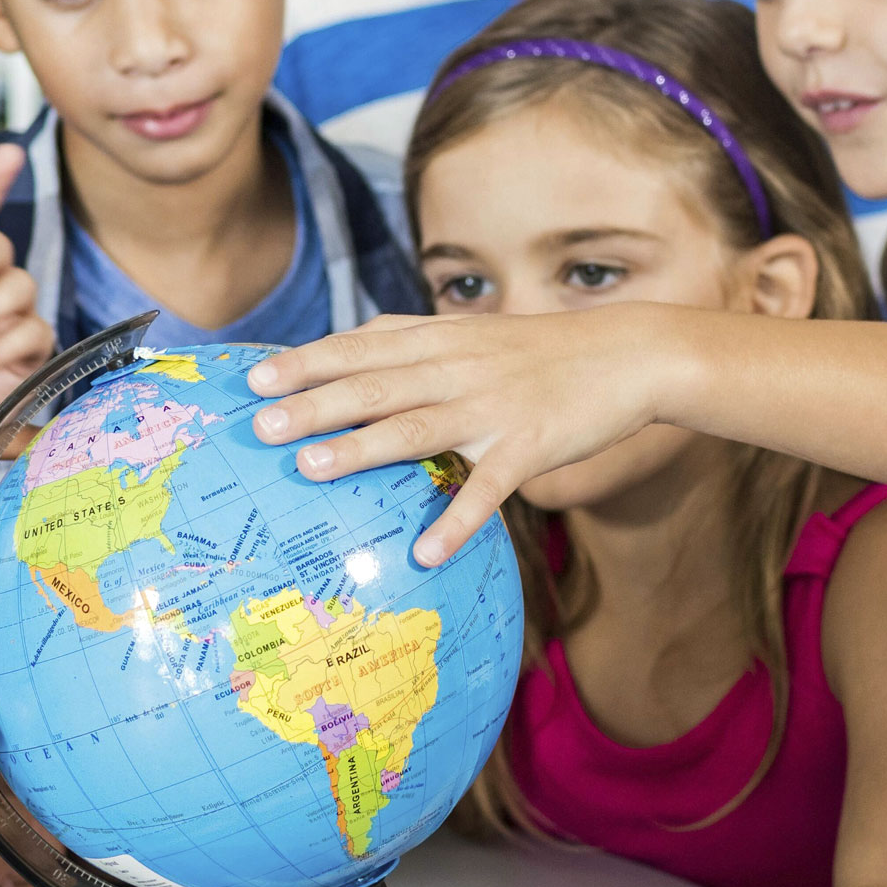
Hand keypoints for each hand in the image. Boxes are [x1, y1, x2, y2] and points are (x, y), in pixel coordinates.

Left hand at [247, 309, 693, 566]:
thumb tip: (348, 348)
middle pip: (375, 386)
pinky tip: (426, 552)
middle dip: (314, 405)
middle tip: (262, 426)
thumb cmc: (542, 351)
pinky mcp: (531, 446)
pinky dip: (457, 521)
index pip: (362, 347)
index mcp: (441, 340)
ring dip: (361, 449)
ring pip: (417, 428)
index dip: (307, 362)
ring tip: (310, 468)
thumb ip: (415, 342)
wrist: (629, 355)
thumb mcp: (473, 333)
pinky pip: (489, 489)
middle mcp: (458, 369)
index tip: (256, 379)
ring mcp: (493, 408)